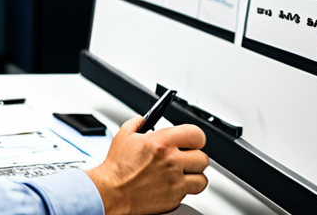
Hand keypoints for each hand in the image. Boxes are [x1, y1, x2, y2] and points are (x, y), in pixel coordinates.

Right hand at [86, 117, 208, 214]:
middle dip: (194, 157)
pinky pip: (191, 192)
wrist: (112, 192)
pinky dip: (184, 189)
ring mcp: (175, 182)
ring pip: (202, 178)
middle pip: (203, 158)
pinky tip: (173, 184)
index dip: (195, 137)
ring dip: (193, 175)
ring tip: (182, 173)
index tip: (191, 140)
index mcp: (161, 143)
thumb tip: (144, 118)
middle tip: (184, 158)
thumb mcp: (124, 135)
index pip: (196, 134)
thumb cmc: (117, 167)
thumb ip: (138, 122)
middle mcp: (171, 162)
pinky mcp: (174, 198)